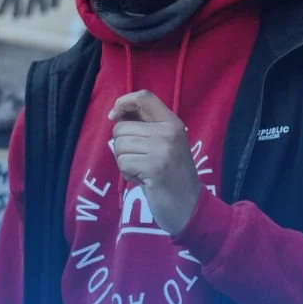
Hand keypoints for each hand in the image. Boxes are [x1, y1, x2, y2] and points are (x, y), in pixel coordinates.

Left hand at [109, 90, 201, 234]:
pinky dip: (127, 174)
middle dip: (122, 147)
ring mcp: (163, 149)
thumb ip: (145, 127)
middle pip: (122, 127)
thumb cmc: (171, 177)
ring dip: (124, 162)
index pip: (144, 97)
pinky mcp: (155, 167)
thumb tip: (116, 114)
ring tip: (143, 170)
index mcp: (173, 123)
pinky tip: (143, 180)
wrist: (188, 206)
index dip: (123, 102)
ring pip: (119, 145)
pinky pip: (123, 162)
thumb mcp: (164, 145)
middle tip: (140, 161)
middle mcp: (169, 131)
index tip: (114, 116)